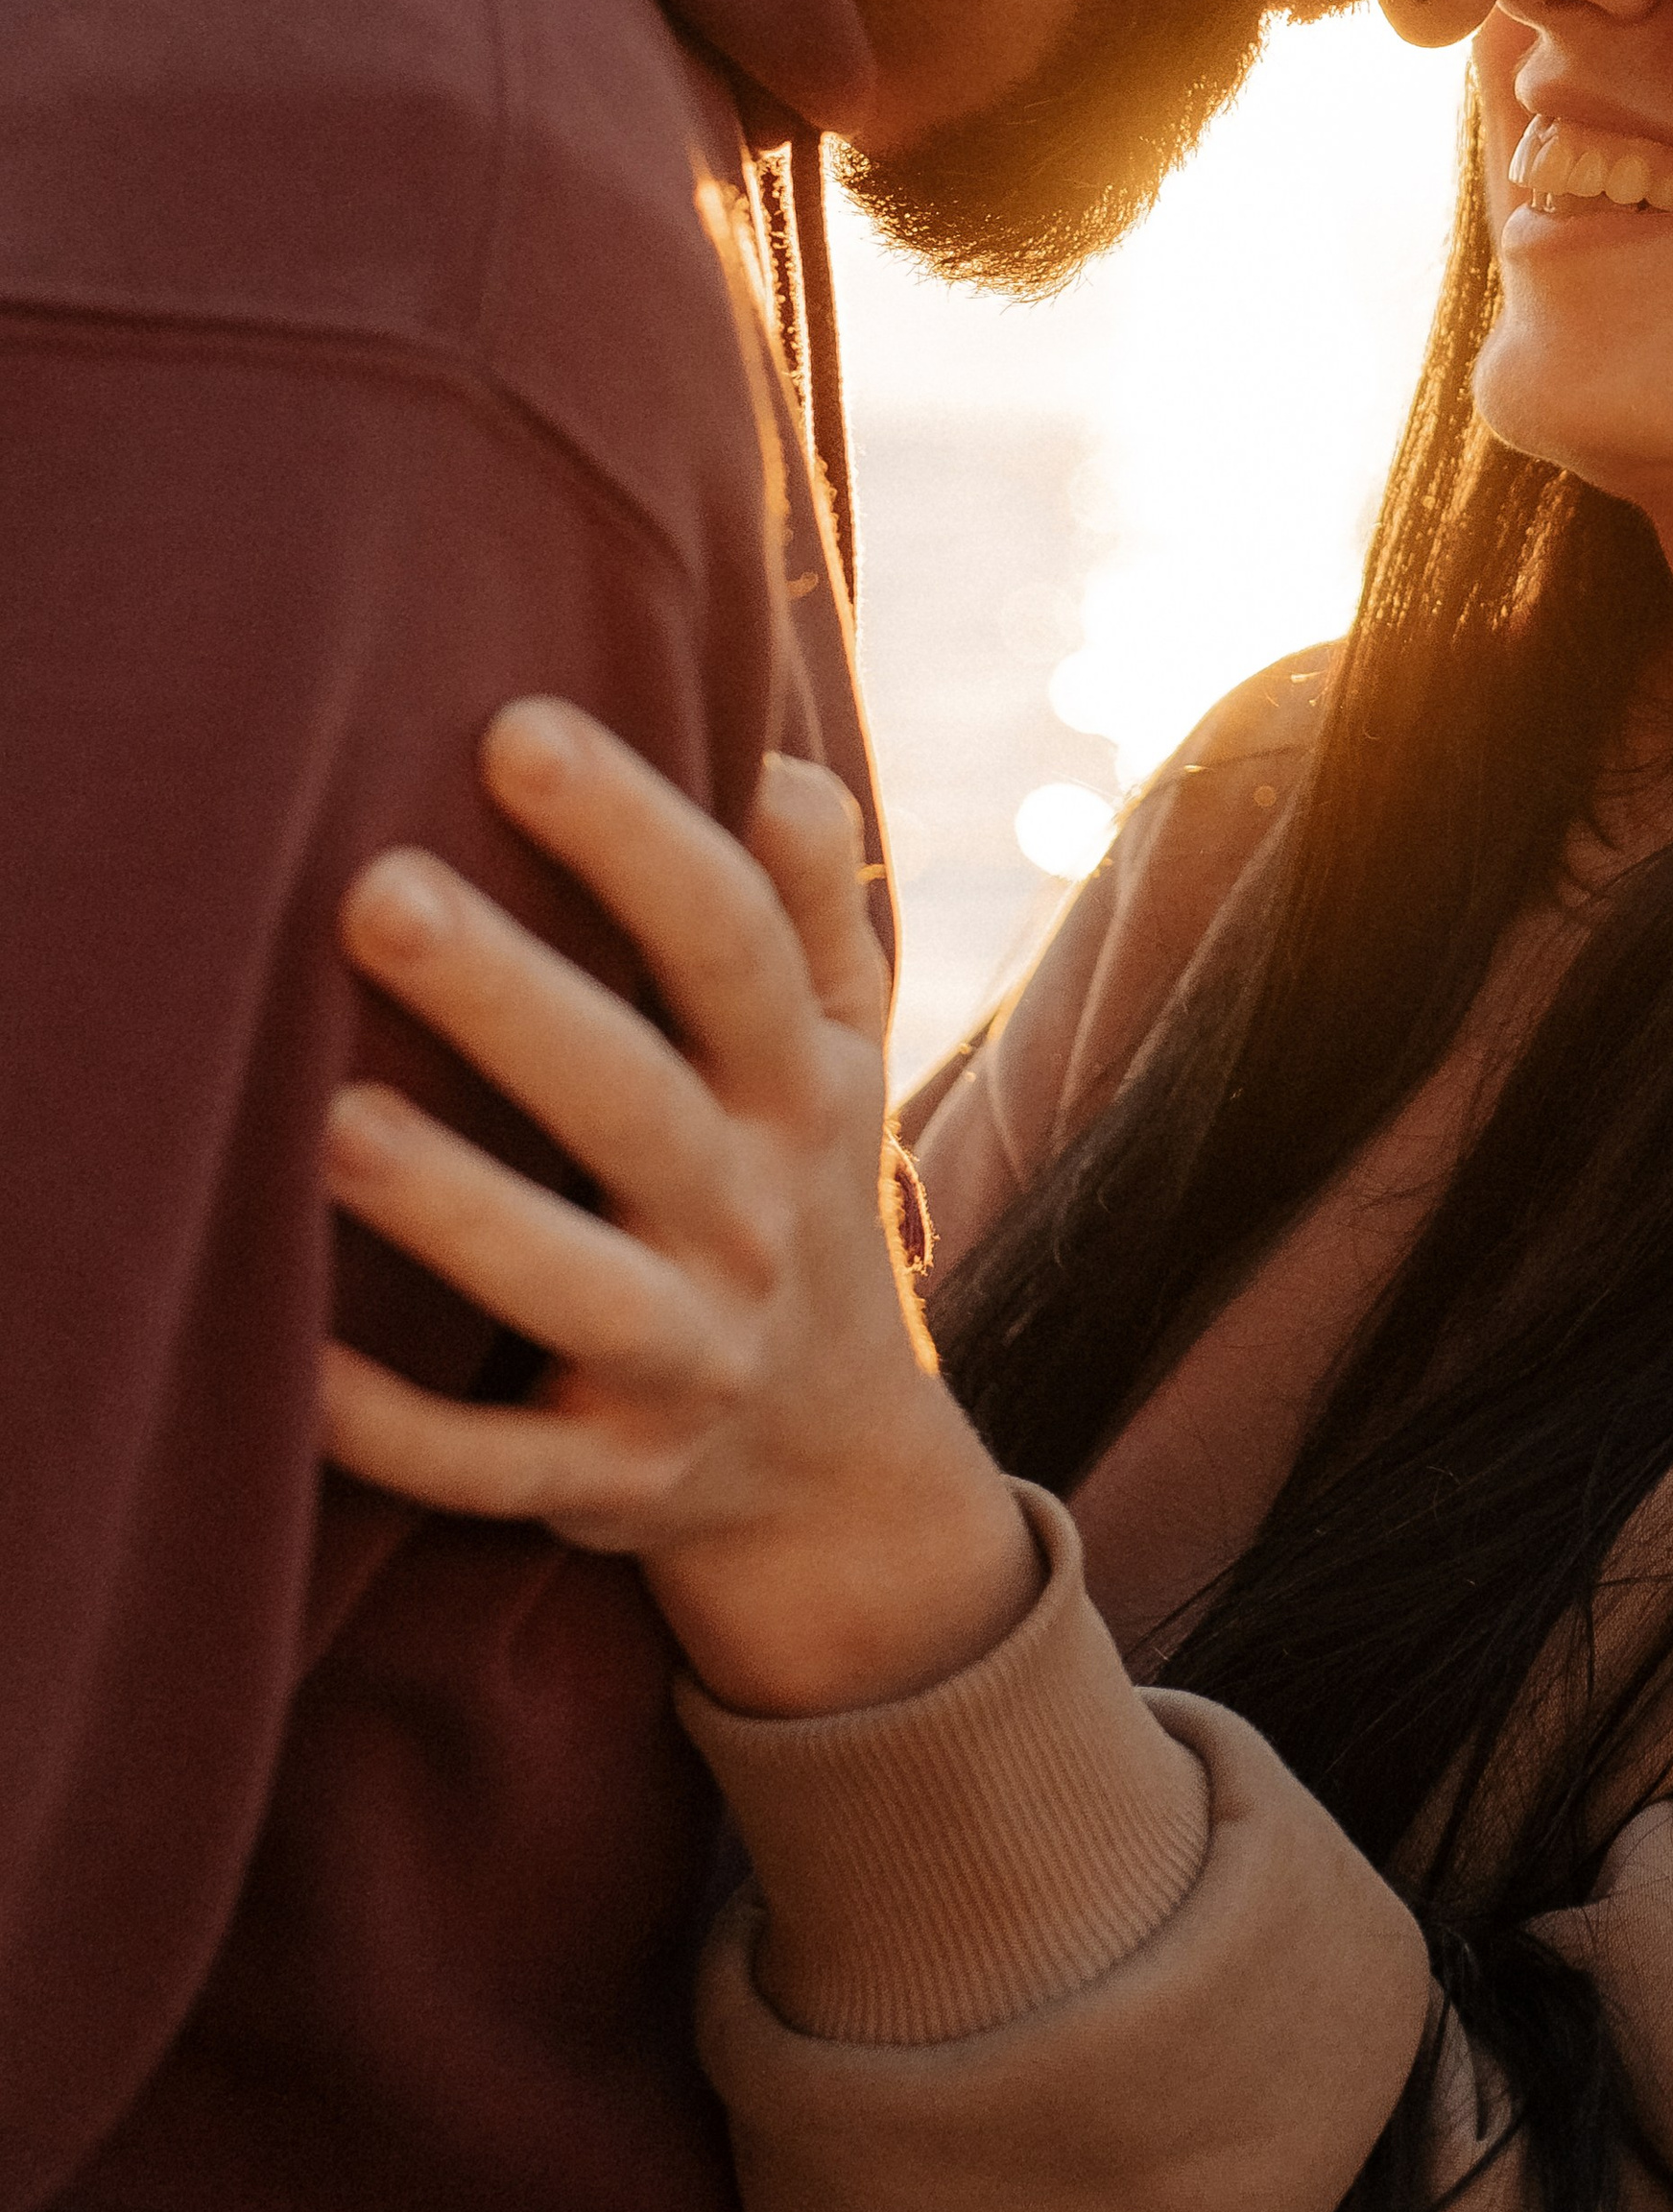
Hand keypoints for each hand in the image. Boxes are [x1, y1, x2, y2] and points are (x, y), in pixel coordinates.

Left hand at [320, 699, 1041, 1717]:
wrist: (837, 1470)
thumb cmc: (788, 1187)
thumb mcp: (838, 1053)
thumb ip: (812, 906)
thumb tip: (772, 761)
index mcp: (799, 1089)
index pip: (734, 943)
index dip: (641, 838)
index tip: (518, 730)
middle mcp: (752, 1218)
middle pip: (637, 1100)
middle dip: (513, 1001)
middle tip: (379, 894)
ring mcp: (686, 1358)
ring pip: (573, 1290)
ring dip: (459, 1213)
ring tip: (333, 1126)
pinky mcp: (611, 1481)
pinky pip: (498, 1467)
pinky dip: (403, 1434)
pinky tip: (297, 1373)